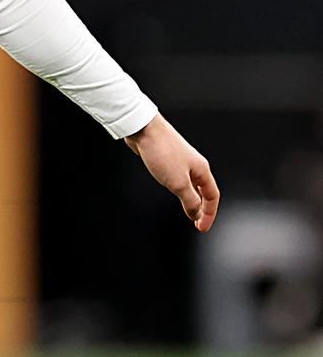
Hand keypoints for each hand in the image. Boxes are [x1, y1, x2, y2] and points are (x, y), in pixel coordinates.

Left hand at [124, 113, 219, 232]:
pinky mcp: (168, 157)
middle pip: (204, 191)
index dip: (209, 214)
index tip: (202, 228)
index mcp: (202, 170)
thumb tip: (196, 213)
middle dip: (202, 208)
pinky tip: (172, 191)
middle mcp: (194, 164)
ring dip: (191, 199)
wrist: (143, 128)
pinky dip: (180, 188)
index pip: (213, 197)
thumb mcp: (178, 183)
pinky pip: (179, 177)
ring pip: (191, 184)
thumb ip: (189, 200)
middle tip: (197, 223)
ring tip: (187, 211)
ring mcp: (181, 160)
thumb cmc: (161, 151)